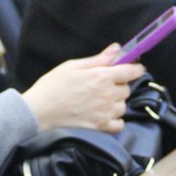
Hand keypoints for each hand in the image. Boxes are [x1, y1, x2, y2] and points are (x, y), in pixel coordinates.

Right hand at [22, 45, 143, 132]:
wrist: (39, 111)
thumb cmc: (53, 85)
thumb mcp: (73, 66)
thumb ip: (98, 59)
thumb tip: (118, 48)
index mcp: (102, 77)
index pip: (131, 72)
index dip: (136, 68)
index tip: (135, 68)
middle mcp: (108, 95)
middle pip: (127, 89)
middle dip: (120, 85)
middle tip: (105, 85)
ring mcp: (105, 112)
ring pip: (123, 106)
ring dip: (116, 102)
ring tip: (102, 101)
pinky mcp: (100, 127)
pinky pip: (119, 124)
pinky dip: (116, 120)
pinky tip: (105, 115)